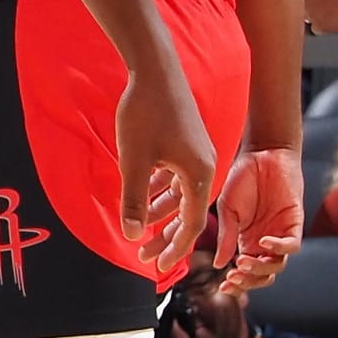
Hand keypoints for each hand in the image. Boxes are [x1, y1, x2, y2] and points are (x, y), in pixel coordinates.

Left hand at [115, 54, 214, 274]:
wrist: (154, 69)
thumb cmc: (144, 114)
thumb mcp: (134, 161)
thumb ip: (134, 200)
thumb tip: (133, 235)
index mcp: (199, 174)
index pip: (191, 223)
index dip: (176, 248)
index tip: (161, 267)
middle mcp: (203, 166)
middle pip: (187, 211)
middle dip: (167, 236)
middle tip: (147, 257)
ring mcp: (195, 153)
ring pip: (179, 193)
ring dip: (161, 213)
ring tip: (140, 231)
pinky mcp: (185, 142)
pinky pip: (175, 175)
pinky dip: (160, 189)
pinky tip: (143, 196)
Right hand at [213, 145, 303, 293]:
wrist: (263, 153)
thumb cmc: (242, 177)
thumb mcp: (226, 209)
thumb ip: (224, 236)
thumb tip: (218, 265)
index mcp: (245, 240)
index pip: (244, 272)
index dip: (236, 284)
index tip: (221, 287)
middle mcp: (263, 241)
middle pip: (262, 275)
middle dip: (248, 282)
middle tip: (233, 278)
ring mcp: (280, 234)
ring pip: (277, 265)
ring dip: (260, 269)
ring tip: (243, 261)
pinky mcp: (294, 224)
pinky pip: (291, 246)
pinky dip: (278, 248)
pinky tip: (262, 242)